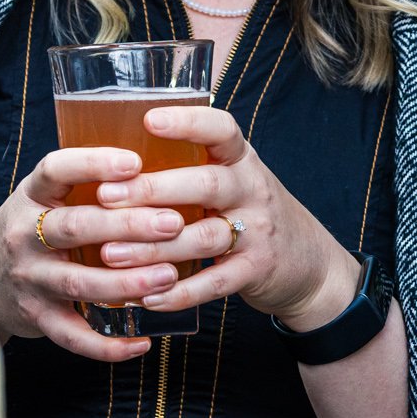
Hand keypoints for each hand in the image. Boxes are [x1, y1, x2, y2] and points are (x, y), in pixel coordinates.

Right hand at [0, 145, 193, 362]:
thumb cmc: (32, 230)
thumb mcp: (44, 198)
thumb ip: (86, 186)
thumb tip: (161, 170)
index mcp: (31, 195)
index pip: (55, 169)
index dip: (94, 163)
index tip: (135, 162)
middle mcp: (24, 235)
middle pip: (76, 227)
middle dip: (128, 225)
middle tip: (173, 223)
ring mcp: (29, 278)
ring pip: (79, 283)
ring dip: (128, 282)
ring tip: (169, 276)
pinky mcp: (36, 317)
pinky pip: (73, 336)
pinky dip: (108, 345)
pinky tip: (142, 341)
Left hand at [92, 105, 359, 332]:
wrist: (310, 264)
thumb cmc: (250, 213)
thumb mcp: (233, 181)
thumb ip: (191, 170)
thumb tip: (114, 163)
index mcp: (241, 160)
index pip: (221, 129)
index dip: (187, 122)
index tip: (148, 119)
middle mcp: (252, 189)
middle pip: (206, 184)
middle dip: (153, 189)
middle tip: (106, 196)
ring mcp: (259, 231)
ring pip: (205, 236)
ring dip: (154, 247)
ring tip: (110, 254)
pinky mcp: (258, 271)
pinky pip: (216, 282)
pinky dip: (181, 292)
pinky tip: (148, 298)